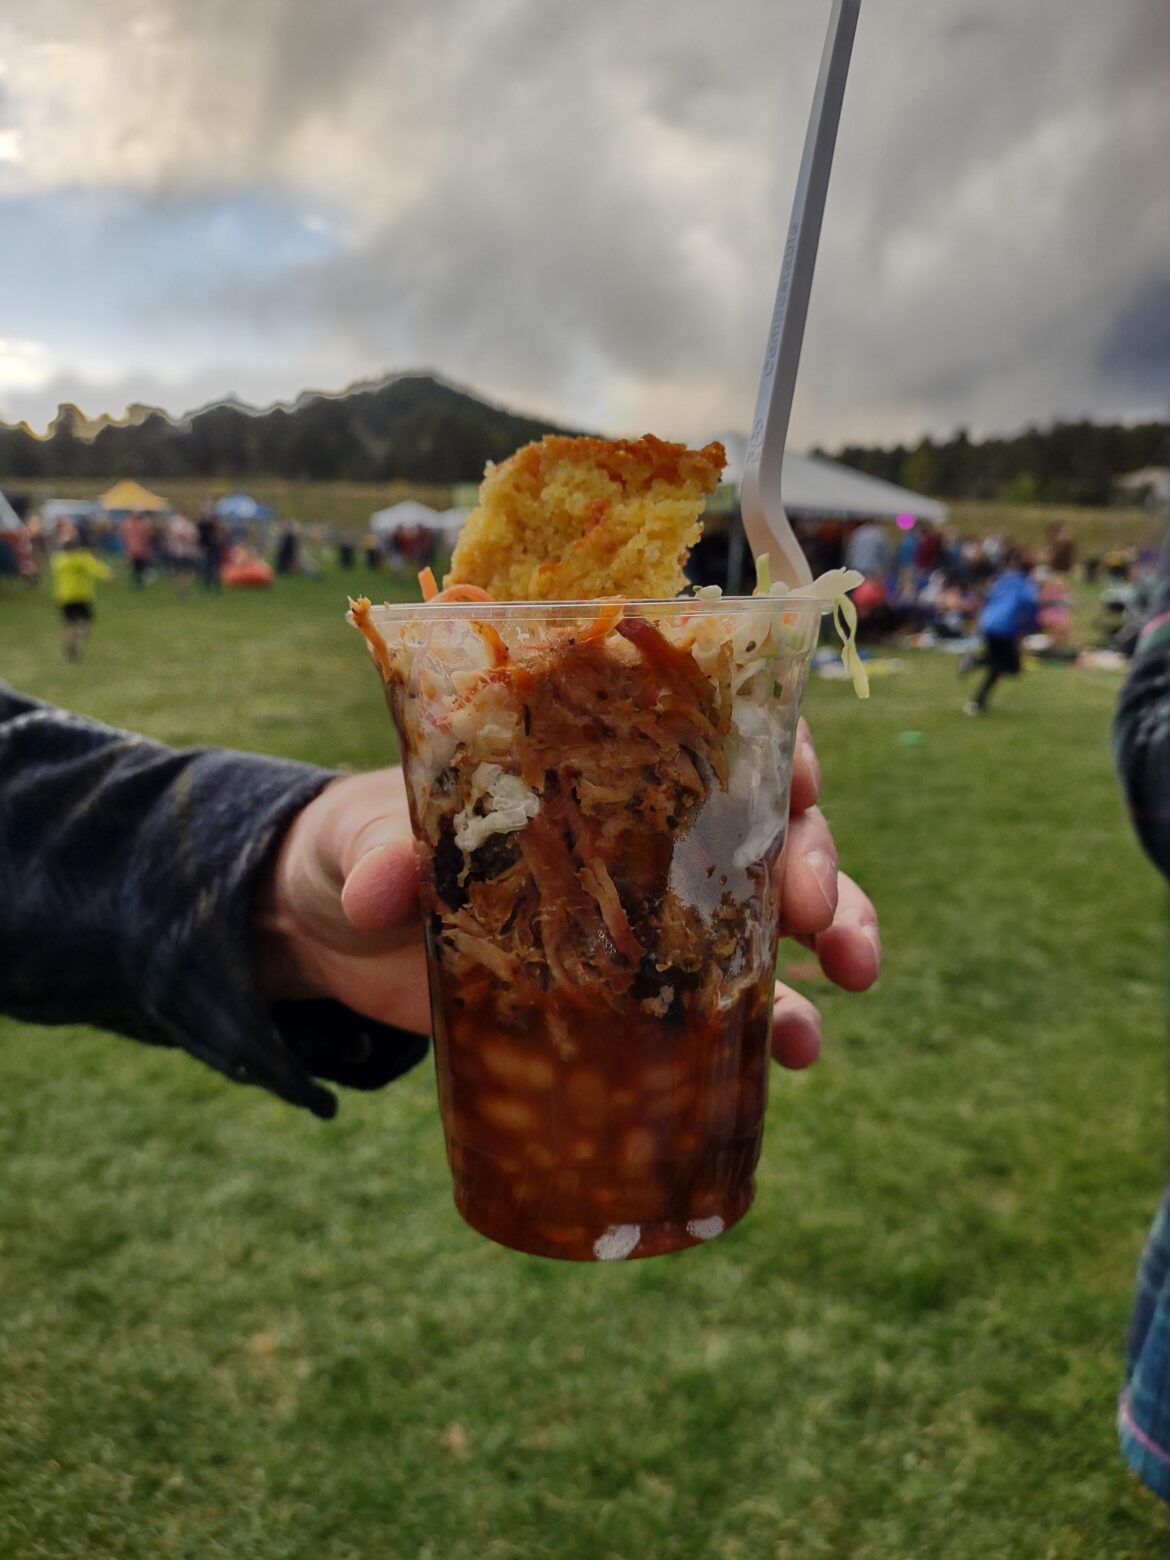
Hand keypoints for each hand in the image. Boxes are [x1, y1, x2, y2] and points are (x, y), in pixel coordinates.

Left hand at [256, 716, 880, 1066]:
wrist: (338, 934)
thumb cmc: (360, 845)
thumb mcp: (363, 838)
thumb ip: (382, 852)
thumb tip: (387, 892)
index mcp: (591, 757)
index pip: (705, 726)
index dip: (768, 744)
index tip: (796, 783)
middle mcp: (643, 824)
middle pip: (765, 820)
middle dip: (817, 857)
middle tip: (822, 914)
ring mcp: (650, 906)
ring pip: (774, 905)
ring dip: (832, 930)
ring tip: (849, 978)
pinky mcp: (637, 987)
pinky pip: (732, 998)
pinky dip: (777, 1019)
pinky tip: (796, 1051)